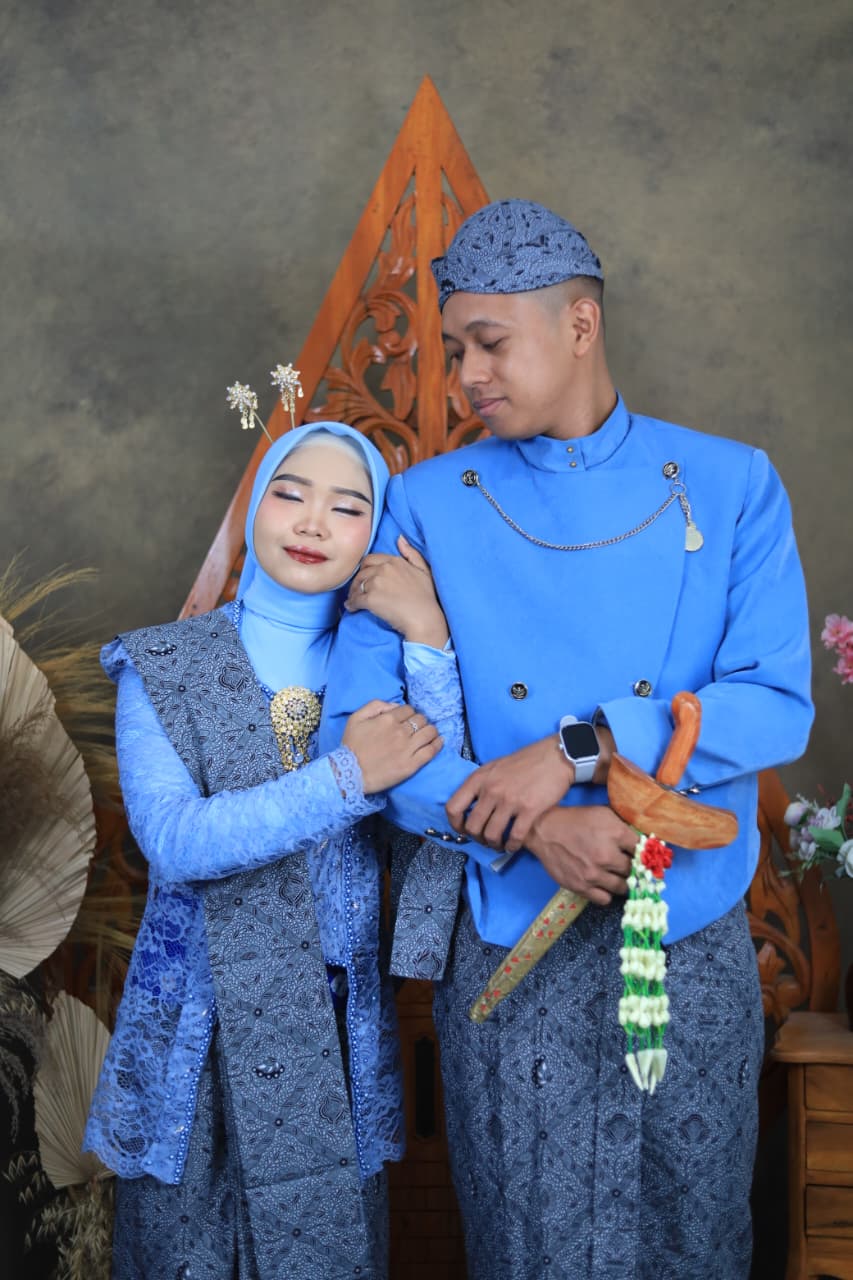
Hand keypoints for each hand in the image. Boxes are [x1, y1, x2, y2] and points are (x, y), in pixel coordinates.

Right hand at [342, 700, 441, 793]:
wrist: (350, 774)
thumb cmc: (351, 746)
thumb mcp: (356, 718)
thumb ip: (375, 706)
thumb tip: (395, 705)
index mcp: (388, 719)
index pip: (409, 709)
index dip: (409, 713)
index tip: (408, 719)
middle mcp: (401, 731)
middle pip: (421, 719)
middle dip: (420, 721)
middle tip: (417, 727)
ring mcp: (408, 748)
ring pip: (429, 732)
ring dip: (431, 730)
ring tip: (430, 733)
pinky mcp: (412, 765)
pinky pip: (431, 751)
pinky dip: (438, 744)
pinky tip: (439, 741)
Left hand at [345, 535, 449, 648]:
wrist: (424, 619)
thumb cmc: (427, 597)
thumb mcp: (424, 570)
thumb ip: (412, 553)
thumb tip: (400, 538)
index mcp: (394, 561)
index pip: (370, 559)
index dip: (365, 569)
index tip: (366, 578)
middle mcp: (383, 569)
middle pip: (361, 572)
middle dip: (358, 580)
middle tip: (358, 590)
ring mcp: (376, 583)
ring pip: (357, 585)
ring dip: (354, 592)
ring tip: (354, 600)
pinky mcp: (370, 599)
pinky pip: (355, 600)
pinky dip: (352, 604)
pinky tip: (352, 608)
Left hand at [446, 736, 573, 851]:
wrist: (554, 757)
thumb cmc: (525, 761)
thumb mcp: (495, 767)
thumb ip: (481, 784)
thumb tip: (470, 805)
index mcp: (479, 779)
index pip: (453, 807)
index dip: (455, 825)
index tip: (464, 831)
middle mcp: (491, 790)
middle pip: (473, 827)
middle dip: (477, 838)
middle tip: (485, 839)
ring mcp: (510, 800)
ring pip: (491, 835)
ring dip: (494, 844)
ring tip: (499, 844)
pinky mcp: (529, 810)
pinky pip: (515, 837)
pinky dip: (512, 846)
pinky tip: (513, 846)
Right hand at [525, 806, 635, 904]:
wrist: (544, 830)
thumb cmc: (575, 820)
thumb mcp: (603, 814)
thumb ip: (624, 826)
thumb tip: (644, 839)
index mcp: (615, 834)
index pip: (643, 850)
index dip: (645, 854)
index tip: (645, 858)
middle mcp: (606, 855)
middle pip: (634, 871)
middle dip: (634, 869)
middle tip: (631, 867)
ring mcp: (593, 873)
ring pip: (622, 887)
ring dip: (623, 882)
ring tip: (618, 877)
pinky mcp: (581, 886)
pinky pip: (605, 899)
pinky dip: (607, 893)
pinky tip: (604, 884)